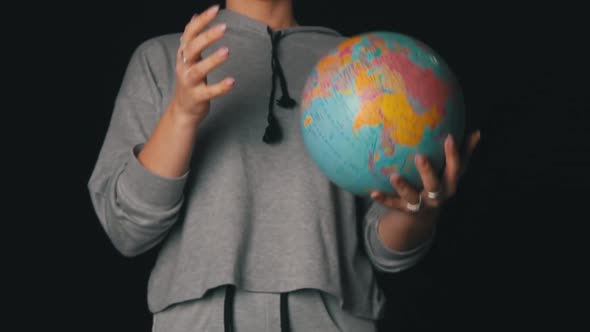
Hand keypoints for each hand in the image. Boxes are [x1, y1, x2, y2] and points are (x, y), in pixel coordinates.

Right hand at [171, 4, 234, 122]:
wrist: (183, 109)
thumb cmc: (190, 80)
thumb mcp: (188, 58)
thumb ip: (192, 39)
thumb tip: (195, 16)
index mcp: (184, 55)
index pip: (190, 33)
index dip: (202, 21)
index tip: (215, 9)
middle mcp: (184, 66)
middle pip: (192, 48)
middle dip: (207, 37)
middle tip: (224, 27)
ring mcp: (189, 82)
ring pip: (198, 70)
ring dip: (212, 60)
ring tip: (227, 51)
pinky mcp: (197, 97)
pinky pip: (209, 92)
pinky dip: (220, 87)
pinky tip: (232, 81)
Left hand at [370, 131, 480, 214]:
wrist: (424, 216)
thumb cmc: (440, 184)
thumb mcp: (452, 172)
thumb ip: (464, 153)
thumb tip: (477, 132)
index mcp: (449, 184)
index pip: (454, 169)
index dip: (453, 154)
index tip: (448, 137)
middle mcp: (436, 196)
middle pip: (434, 185)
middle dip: (428, 172)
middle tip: (420, 156)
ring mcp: (420, 204)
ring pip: (412, 197)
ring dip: (403, 187)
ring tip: (393, 175)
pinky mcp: (404, 210)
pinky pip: (392, 204)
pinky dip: (383, 199)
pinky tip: (372, 192)